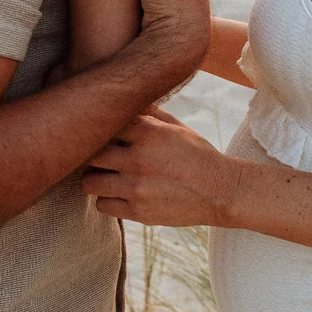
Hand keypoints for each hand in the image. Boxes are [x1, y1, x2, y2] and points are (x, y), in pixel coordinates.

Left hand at [82, 109, 238, 226]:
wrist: (221, 192)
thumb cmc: (198, 155)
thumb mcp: (177, 127)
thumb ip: (150, 114)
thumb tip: (129, 99)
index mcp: (148, 134)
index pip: (105, 124)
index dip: (102, 128)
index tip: (105, 132)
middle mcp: (138, 160)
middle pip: (90, 154)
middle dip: (93, 154)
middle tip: (101, 156)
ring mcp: (136, 188)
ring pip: (90, 183)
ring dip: (95, 178)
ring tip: (106, 176)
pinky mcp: (138, 212)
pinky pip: (102, 206)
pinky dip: (107, 199)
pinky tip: (118, 193)